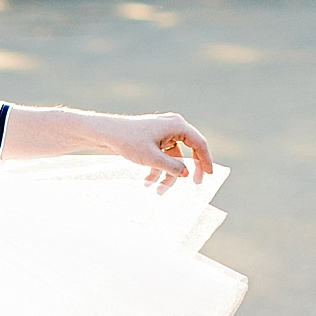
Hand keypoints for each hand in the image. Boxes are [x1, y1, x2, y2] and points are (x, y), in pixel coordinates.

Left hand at [85, 111, 213, 190]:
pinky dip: (158, 170)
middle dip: (188, 169)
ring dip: (168, 174)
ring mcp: (163, 133)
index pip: (199, 143)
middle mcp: (173, 126)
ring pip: (174, 157)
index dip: (205, 160)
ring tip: (158, 190)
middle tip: (194, 184)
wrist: (106, 133)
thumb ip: (172, 167)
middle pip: (189, 151)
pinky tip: (147, 182)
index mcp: (176, 125)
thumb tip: (186, 174)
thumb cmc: (128, 141)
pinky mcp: (154, 139)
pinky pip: (162, 157)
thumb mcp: (152, 158)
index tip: (208, 175)